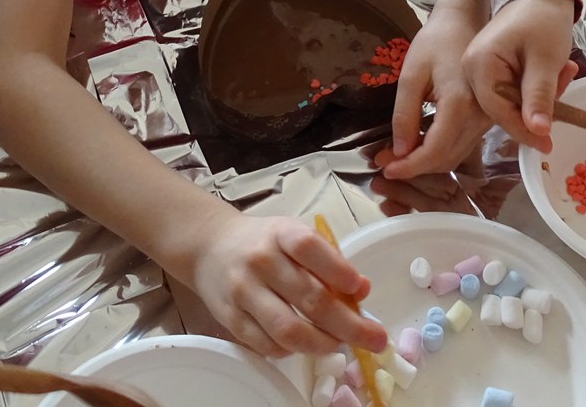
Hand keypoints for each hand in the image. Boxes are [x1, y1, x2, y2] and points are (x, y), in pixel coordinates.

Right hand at [186, 211, 386, 357]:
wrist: (210, 247)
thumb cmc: (264, 242)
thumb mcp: (295, 236)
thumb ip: (328, 260)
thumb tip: (361, 291)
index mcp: (280, 234)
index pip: (309, 248)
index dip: (338, 270)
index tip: (361, 289)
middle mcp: (260, 261)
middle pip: (309, 298)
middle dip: (348, 325)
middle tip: (374, 338)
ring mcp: (243, 292)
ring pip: (288, 330)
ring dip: (322, 344)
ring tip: (341, 345)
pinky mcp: (231, 319)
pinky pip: (268, 345)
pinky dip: (293, 351)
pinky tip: (307, 345)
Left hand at [378, 6, 489, 179]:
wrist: (464, 22)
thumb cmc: (436, 41)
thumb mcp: (411, 74)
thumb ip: (405, 114)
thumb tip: (399, 151)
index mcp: (461, 103)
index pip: (436, 150)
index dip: (409, 166)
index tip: (384, 167)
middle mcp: (480, 117)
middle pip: (446, 159)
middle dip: (414, 167)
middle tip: (384, 162)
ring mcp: (486, 120)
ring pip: (455, 156)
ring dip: (425, 163)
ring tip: (395, 156)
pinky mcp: (486, 120)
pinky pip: (461, 146)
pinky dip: (438, 152)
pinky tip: (416, 145)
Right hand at [462, 0, 576, 151]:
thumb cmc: (543, 20)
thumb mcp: (545, 60)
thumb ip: (539, 96)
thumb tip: (538, 132)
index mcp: (478, 65)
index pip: (497, 110)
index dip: (523, 129)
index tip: (547, 144)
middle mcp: (471, 70)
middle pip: (501, 108)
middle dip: (534, 109)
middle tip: (564, 91)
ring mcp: (479, 70)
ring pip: (509, 102)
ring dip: (538, 97)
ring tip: (564, 73)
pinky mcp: (490, 70)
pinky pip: (511, 90)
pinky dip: (535, 88)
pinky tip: (556, 72)